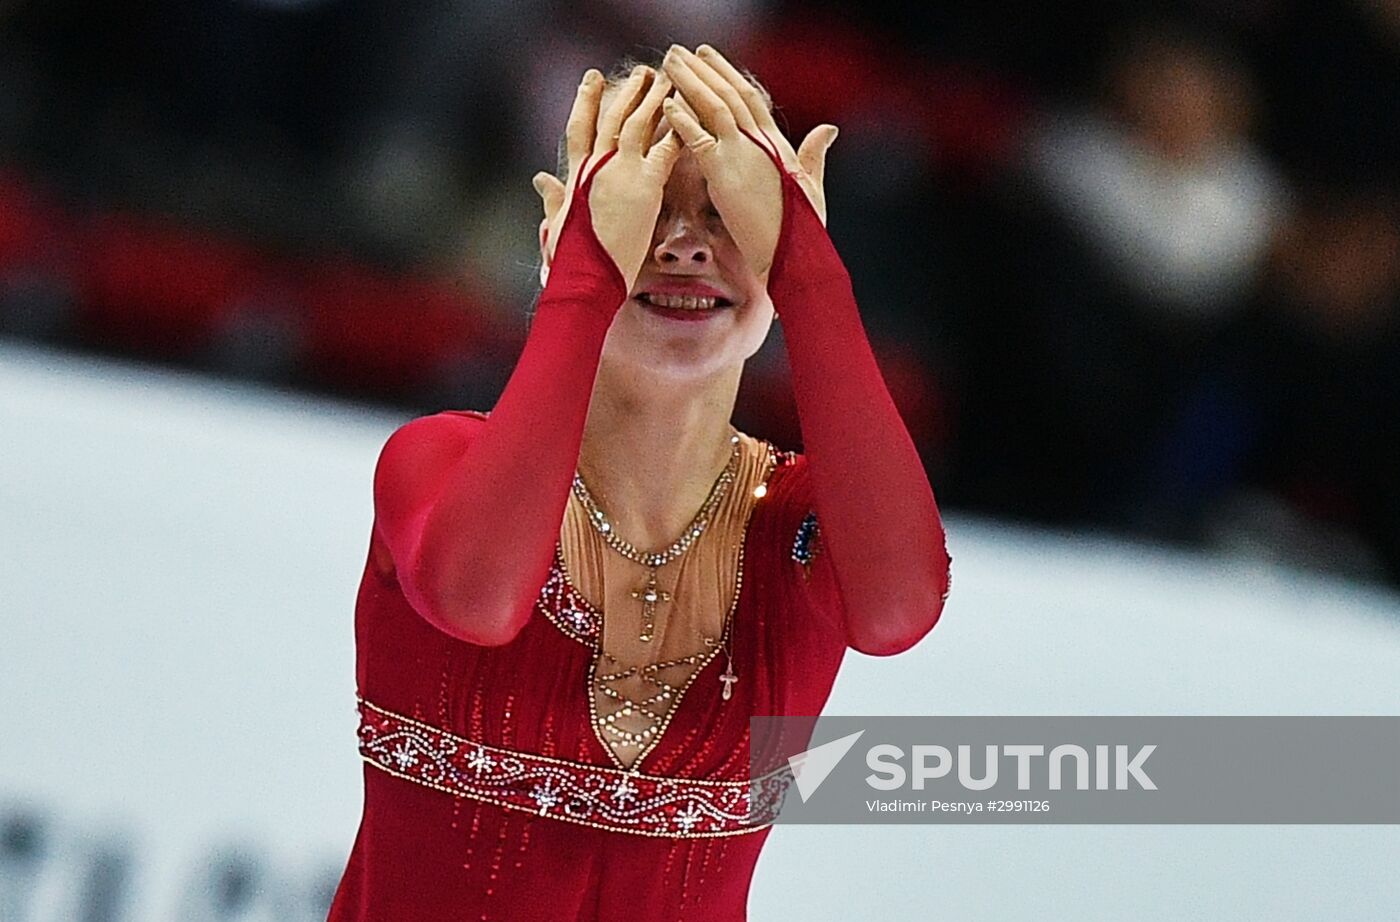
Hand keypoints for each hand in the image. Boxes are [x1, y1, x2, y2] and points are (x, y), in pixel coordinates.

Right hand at [532, 66, 682, 290]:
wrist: (587, 275)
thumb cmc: (571, 257)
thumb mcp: (557, 221)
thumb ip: (552, 197)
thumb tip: (540, 179)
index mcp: (576, 174)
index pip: (580, 128)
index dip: (586, 101)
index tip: (592, 79)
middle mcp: (596, 165)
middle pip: (611, 117)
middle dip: (627, 92)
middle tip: (642, 72)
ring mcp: (620, 172)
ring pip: (637, 123)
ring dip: (652, 99)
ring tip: (666, 81)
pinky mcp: (645, 185)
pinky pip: (665, 149)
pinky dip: (675, 130)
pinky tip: (687, 115)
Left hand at [659, 44, 837, 279]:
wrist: (792, 257)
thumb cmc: (802, 232)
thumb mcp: (812, 186)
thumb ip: (814, 154)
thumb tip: (828, 129)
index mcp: (778, 144)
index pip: (749, 98)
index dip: (727, 75)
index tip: (708, 58)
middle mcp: (760, 142)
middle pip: (728, 94)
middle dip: (703, 70)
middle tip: (680, 51)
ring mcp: (742, 154)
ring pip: (713, 106)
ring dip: (689, 82)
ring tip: (669, 63)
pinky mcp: (723, 173)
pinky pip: (698, 138)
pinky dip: (682, 119)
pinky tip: (667, 104)